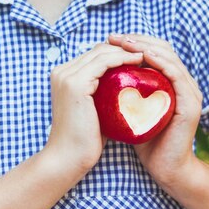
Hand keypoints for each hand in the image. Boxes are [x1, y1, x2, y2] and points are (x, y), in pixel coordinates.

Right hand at [44, 43, 143, 177]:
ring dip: (126, 51)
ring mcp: (67, 76)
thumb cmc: (84, 141)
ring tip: (146, 56)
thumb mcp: (95, 110)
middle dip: (124, 49)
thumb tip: (126, 89)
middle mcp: (62, 71)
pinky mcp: (75, 83)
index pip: (95, 55)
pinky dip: (123, 59)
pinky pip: (104, 62)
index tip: (139, 58)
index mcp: (63, 76)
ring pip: (102, 52)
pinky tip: (139, 62)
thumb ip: (104, 95)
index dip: (118, 54)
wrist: (67, 160)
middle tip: (146, 54)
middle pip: (98, 50)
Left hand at [108, 33, 202, 189]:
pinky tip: (144, 58)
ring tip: (125, 44)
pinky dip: (160, 63)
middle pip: (162, 48)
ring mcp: (190, 91)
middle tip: (115, 37)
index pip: (154, 50)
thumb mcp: (131, 108)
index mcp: (171, 80)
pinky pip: (176, 75)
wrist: (165, 170)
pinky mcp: (191, 103)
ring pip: (169, 57)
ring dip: (146, 47)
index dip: (134, 41)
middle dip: (137, 40)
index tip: (110, 39)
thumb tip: (97, 72)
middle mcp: (184, 82)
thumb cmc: (145, 139)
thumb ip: (124, 89)